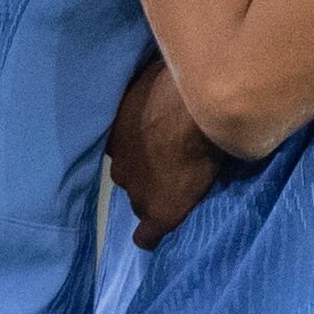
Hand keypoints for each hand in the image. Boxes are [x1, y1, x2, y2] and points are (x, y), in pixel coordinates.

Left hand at [106, 51, 229, 246]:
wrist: (197, 112)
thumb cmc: (179, 84)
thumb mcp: (158, 79)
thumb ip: (156, 89)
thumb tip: (167, 77)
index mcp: (117, 132)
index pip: (123, 149)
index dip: (143, 149)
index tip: (159, 144)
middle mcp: (120, 163)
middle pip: (130, 176)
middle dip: (148, 171)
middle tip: (175, 163)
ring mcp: (138, 190)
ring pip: (141, 200)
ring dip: (156, 194)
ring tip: (181, 189)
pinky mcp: (160, 212)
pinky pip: (148, 236)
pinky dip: (152, 236)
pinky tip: (158, 236)